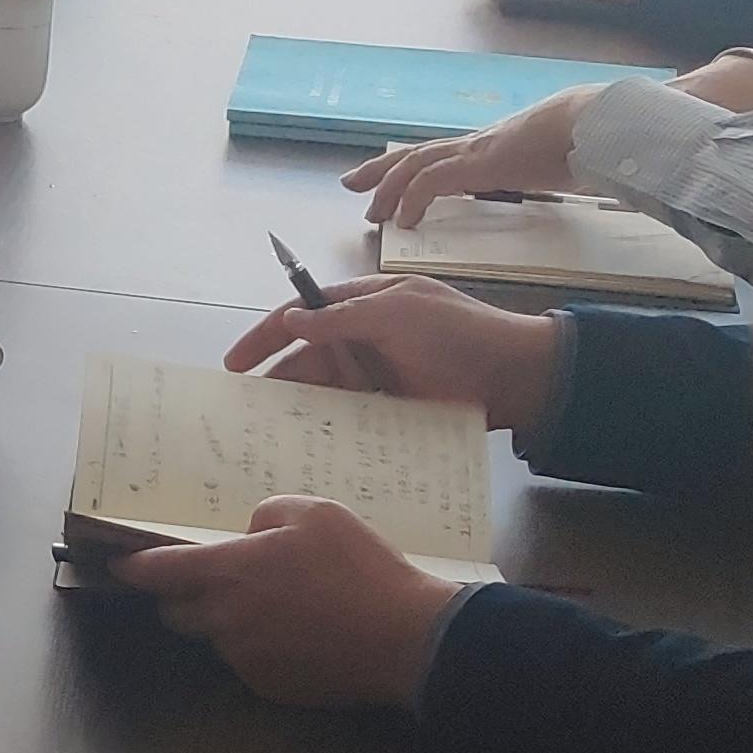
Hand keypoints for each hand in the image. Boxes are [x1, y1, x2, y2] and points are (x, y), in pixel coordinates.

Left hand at [111, 500, 461, 709]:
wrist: (405, 638)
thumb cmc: (360, 567)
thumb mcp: (316, 513)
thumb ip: (266, 514)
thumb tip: (247, 536)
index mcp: (229, 571)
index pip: (160, 571)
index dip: (136, 567)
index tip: (121, 565)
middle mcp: (225, 619)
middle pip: (178, 611)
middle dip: (185, 596)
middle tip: (220, 579)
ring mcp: (245, 658)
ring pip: (216, 637)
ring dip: (230, 621)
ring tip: (280, 605)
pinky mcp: (269, 686)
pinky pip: (248, 661)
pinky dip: (261, 646)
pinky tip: (301, 634)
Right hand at [222, 279, 561, 432]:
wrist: (519, 377)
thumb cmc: (458, 333)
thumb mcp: (399, 313)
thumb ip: (342, 319)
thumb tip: (289, 320)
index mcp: (363, 304)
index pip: (301, 315)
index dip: (265, 337)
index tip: (234, 364)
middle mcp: (364, 339)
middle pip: (305, 358)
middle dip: (274, 381)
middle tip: (242, 412)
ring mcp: (377, 376)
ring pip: (324, 392)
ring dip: (297, 409)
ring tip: (266, 434)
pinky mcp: (391, 409)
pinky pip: (350, 417)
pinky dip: (329, 429)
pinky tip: (308, 447)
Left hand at [348, 96, 590, 225]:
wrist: (588, 124)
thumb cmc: (575, 141)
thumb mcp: (544, 161)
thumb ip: (530, 168)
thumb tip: (539, 175)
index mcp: (484, 147)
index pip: (434, 153)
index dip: (406, 164)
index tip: (383, 177)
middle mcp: (471, 145)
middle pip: (412, 154)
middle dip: (379, 170)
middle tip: (351, 184)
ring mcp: (472, 151)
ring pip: (413, 165)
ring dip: (387, 188)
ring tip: (371, 212)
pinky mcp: (478, 163)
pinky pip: (432, 181)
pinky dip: (412, 199)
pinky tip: (404, 218)